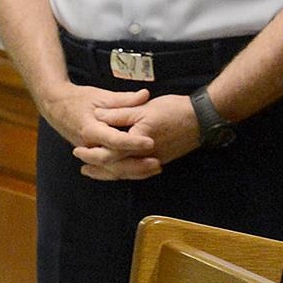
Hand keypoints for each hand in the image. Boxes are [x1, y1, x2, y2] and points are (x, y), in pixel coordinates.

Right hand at [40, 82, 157, 175]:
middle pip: (113, 162)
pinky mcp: (93, 155)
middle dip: (135, 165)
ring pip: (112, 169)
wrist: (55, 106)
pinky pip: (109, 168)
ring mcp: (90, 153)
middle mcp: (88, 146)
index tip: (150, 142)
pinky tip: (143, 171)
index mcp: (90, 129)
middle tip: (157, 163)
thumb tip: (145, 95)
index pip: (114, 140)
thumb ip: (124, 99)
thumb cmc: (78, 99)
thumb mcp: (100, 96)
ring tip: (155, 169)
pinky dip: (125, 170)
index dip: (132, 142)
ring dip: (133, 171)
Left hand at [85, 92, 200, 179]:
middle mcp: (145, 156)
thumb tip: (98, 115)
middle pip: (116, 168)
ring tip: (95, 173)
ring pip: (127, 173)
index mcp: (137, 142)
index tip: (78, 150)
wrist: (203, 118)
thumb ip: (120, 113)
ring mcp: (154, 160)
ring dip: (110, 174)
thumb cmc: (174, 110)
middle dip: (98, 168)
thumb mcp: (144, 107)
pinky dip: (126, 173)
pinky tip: (121, 170)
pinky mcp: (162, 160)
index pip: (109, 152)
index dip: (92, 153)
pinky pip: (138, 172)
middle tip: (82, 167)